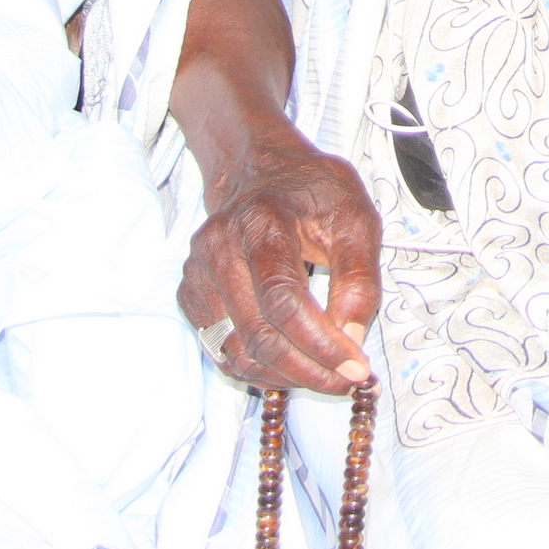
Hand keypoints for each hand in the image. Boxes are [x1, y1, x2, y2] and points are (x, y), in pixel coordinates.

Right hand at [176, 129, 381, 393]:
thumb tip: (352, 338)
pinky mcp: (190, 291)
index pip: (284, 301)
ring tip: (322, 375)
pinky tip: (289, 362)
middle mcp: (219, 246)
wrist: (260, 168)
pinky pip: (218, 348)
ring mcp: (198, 270)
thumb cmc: (312, 192)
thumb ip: (359, 278)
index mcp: (262, 221)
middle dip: (308, 369)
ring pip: (235, 351)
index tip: (356, 367)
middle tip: (345, 380)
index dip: (321, 344)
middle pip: (258, 334)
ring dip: (283, 376)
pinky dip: (255, 366)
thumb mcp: (356, 218)